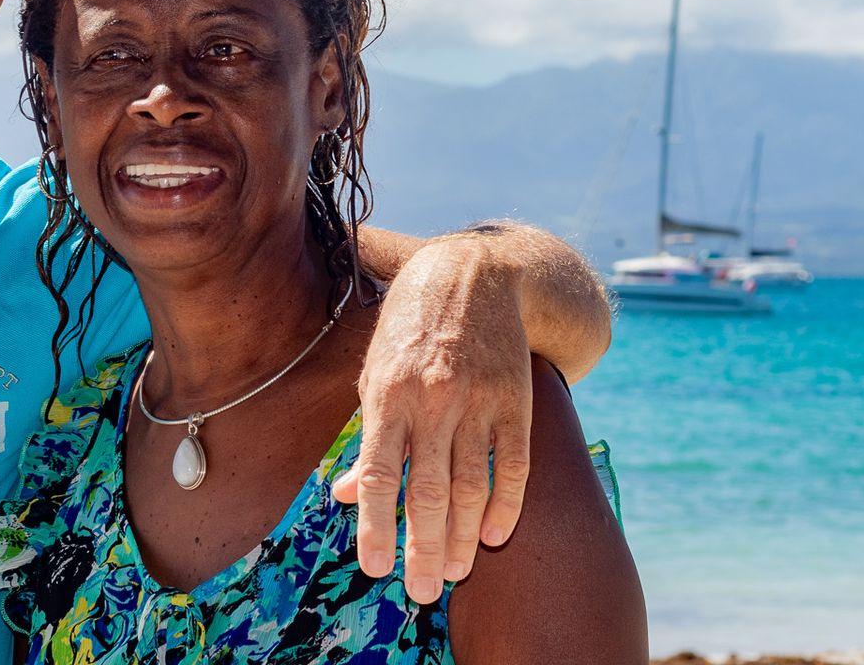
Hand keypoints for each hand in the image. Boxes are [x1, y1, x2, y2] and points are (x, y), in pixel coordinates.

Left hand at [332, 239, 533, 603]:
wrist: (472, 271)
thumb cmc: (410, 327)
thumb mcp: (374, 372)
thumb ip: (366, 436)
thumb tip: (347, 494)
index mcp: (388, 394)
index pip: (381, 474)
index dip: (378, 526)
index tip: (376, 568)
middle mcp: (433, 399)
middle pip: (429, 491)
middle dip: (424, 548)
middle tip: (423, 591)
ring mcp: (479, 399)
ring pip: (472, 485)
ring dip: (464, 536)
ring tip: (456, 572)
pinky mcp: (516, 398)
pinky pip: (514, 464)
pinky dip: (506, 503)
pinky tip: (495, 534)